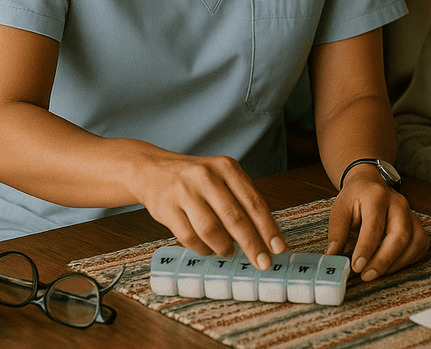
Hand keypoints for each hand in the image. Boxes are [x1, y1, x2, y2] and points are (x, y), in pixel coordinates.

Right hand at [138, 150, 285, 269]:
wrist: (152, 170)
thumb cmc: (195, 179)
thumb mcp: (221, 178)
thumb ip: (241, 201)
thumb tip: (264, 237)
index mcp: (226, 167)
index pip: (253, 202)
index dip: (268, 228)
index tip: (278, 248)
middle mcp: (206, 176)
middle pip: (235, 218)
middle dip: (252, 245)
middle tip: (263, 262)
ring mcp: (184, 192)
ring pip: (211, 230)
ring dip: (224, 247)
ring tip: (229, 252)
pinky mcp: (166, 208)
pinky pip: (189, 238)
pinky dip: (203, 249)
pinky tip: (208, 248)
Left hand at [325, 167, 429, 280]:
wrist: (370, 184)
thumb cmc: (355, 198)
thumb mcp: (340, 209)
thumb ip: (337, 233)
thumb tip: (333, 256)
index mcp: (376, 196)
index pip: (374, 225)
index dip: (366, 248)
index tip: (356, 266)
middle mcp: (398, 203)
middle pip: (400, 234)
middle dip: (385, 260)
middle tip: (367, 275)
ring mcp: (411, 213)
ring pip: (415, 241)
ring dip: (397, 263)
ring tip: (376, 272)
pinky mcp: (417, 224)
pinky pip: (421, 245)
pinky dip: (409, 259)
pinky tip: (392, 266)